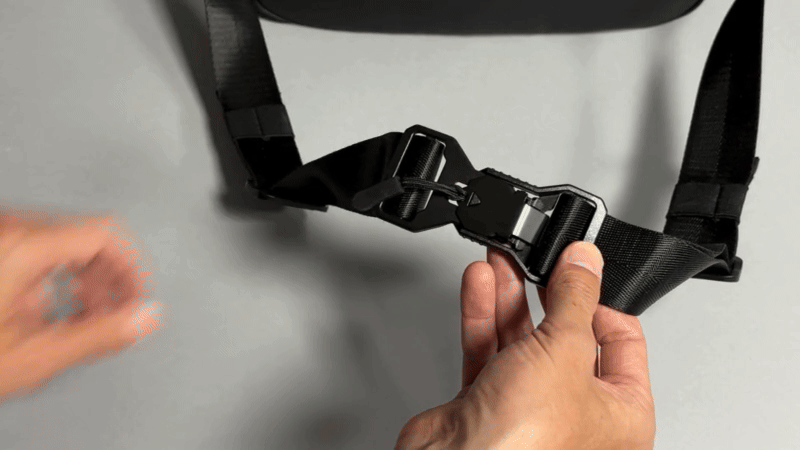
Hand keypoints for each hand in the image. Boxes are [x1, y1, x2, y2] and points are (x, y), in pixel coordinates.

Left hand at [0, 208, 162, 402]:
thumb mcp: (35, 356)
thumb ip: (100, 335)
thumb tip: (146, 317)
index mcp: (24, 248)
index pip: (106, 234)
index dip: (133, 267)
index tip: (138, 295)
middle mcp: (6, 231)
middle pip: (85, 238)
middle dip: (107, 280)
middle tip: (113, 315)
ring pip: (59, 244)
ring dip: (79, 282)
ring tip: (75, 321)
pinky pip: (32, 250)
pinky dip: (49, 280)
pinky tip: (39, 316)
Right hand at [395, 241, 654, 449]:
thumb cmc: (523, 443)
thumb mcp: (564, 350)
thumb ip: (575, 297)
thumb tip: (585, 262)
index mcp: (621, 415)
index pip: (622, 343)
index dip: (600, 301)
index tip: (578, 269)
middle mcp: (576, 415)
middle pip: (567, 336)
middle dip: (547, 293)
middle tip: (539, 260)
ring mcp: (529, 410)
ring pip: (523, 341)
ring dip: (510, 298)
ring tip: (503, 261)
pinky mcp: (487, 404)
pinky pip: (490, 351)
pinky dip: (484, 317)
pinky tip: (481, 286)